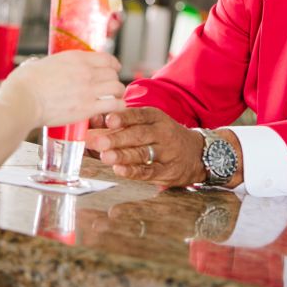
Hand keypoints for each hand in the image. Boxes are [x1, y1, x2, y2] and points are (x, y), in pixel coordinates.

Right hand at [0, 51, 125, 127]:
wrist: (23, 100)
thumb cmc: (25, 83)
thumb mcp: (38, 64)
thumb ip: (48, 65)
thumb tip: (42, 67)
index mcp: (75, 58)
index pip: (105, 57)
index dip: (113, 63)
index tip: (114, 68)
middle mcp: (85, 71)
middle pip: (113, 73)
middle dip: (114, 79)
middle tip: (111, 86)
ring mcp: (88, 89)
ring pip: (117, 88)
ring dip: (118, 93)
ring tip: (115, 98)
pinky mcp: (88, 108)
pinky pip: (114, 104)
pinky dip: (118, 106)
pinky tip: (116, 108)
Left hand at [86, 107, 208, 186]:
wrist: (196, 153)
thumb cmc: (162, 136)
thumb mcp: (147, 123)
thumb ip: (119, 122)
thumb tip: (91, 121)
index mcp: (155, 117)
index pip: (139, 115)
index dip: (124, 117)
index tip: (109, 119)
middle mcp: (162, 133)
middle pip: (138, 135)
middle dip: (117, 138)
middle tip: (98, 142)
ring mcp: (166, 152)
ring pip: (143, 153)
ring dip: (123, 156)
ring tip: (105, 157)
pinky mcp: (167, 171)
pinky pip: (149, 171)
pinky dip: (134, 172)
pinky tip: (120, 170)